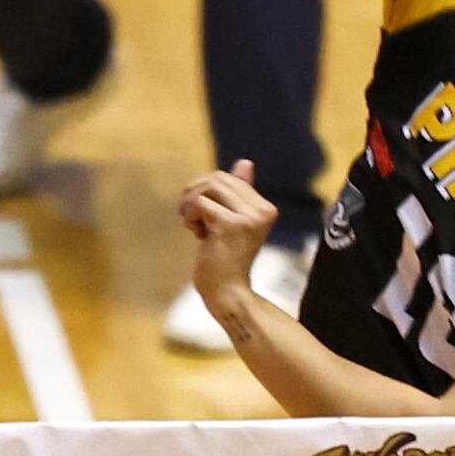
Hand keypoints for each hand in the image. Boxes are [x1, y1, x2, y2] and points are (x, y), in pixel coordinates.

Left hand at [176, 159, 276, 314]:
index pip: (229, 178)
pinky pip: (200, 203)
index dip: (206, 191)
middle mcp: (262, 211)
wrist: (227, 293)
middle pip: (218, 179)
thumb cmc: (225, 260)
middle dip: (195, 193)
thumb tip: (245, 162)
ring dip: (191, 203)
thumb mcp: (230, 222)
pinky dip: (190, 216)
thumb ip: (237, 195)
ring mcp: (249, 218)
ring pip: (209, 187)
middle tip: (189, 215)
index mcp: (265, 208)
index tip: (201, 214)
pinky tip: (196, 234)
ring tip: (192, 224)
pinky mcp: (231, 225)